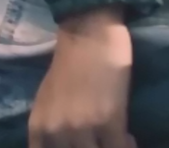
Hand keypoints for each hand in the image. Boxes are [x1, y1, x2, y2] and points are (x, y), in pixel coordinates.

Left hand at [28, 5, 135, 147]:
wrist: (87, 31)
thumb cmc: (69, 62)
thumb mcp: (47, 99)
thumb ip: (52, 126)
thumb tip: (63, 144)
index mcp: (39, 128)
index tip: (85, 146)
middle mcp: (56, 132)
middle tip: (102, 142)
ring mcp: (82, 129)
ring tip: (115, 141)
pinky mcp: (109, 121)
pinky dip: (128, 146)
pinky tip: (129, 137)